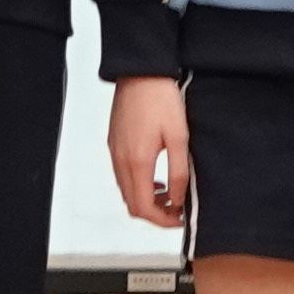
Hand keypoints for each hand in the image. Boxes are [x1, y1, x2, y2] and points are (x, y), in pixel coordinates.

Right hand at [109, 77, 192, 229]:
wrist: (142, 73)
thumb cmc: (160, 99)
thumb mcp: (179, 138)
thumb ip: (178, 173)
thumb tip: (176, 199)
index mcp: (137, 162)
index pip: (143, 208)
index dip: (161, 221)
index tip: (178, 219)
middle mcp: (121, 160)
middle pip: (131, 205)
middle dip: (154, 214)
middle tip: (175, 211)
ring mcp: (114, 152)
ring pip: (125, 192)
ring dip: (145, 200)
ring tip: (167, 194)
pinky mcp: (113, 144)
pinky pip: (121, 176)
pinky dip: (137, 185)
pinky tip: (153, 177)